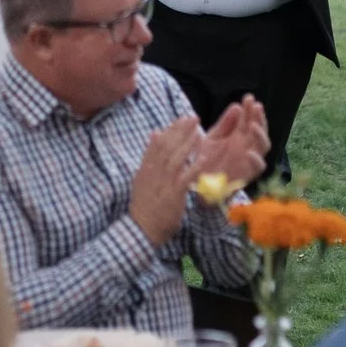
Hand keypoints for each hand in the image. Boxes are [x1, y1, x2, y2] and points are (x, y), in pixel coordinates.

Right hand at [129, 117, 204, 244]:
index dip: (170, 130)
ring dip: (188, 144)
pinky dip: (195, 167)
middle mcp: (153, 172)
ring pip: (176, 159)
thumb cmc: (144, 206)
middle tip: (193, 118)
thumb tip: (155, 133)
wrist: (141, 229)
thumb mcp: (142, 178)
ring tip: (199, 132)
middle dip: (181, 131)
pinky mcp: (173, 194)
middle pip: (167, 147)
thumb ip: (150, 156)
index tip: (181, 119)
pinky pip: (186, 178)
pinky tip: (204, 158)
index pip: (158, 143)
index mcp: (146, 168)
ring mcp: (163, 183)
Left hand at [198, 97, 268, 185]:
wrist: (199, 184)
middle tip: (255, 106)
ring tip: (253, 125)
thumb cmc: (206, 160)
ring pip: (264, 146)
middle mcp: (247, 146)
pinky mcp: (248, 174)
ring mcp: (249, 160)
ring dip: (260, 135)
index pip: (248, 119)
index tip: (248, 97)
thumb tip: (236, 106)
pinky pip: (258, 168)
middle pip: (259, 130)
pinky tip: (249, 152)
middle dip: (258, 118)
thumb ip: (224, 124)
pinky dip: (256, 160)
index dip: (250, 109)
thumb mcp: (212, 138)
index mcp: (239, 136)